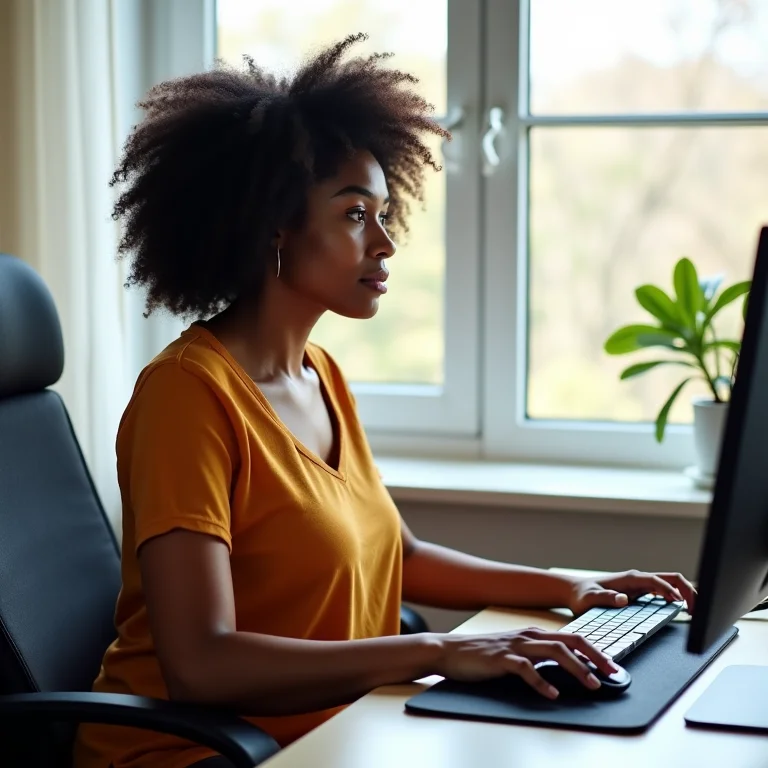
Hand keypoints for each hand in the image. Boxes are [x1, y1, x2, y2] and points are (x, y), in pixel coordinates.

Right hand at [435, 627, 618, 698]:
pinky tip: (552, 694)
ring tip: (591, 684)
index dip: (595, 651)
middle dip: (594, 657)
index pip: (571, 638)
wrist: (449, 650)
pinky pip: (526, 669)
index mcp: (532, 633)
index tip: (612, 666)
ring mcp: (514, 645)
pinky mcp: (501, 659)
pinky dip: (542, 682)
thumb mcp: (514, 650)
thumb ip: (537, 656)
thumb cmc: (482, 654)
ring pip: (553, 652)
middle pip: (569, 641)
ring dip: (576, 668)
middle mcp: (527, 636)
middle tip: (612, 673)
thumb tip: (564, 670)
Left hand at [568, 569, 696, 615]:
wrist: (574, 591)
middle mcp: (638, 579)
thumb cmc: (582, 595)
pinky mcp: (640, 591)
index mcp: (630, 579)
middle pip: (671, 578)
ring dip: (686, 594)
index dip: (671, 592)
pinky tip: (682, 610)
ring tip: (696, 611)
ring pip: (671, 584)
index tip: (681, 606)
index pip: (658, 581)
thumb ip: (605, 598)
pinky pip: (664, 592)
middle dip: (688, 591)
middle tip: (698, 610)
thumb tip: (624, 599)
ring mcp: (640, 584)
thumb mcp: (590, 599)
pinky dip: (677, 598)